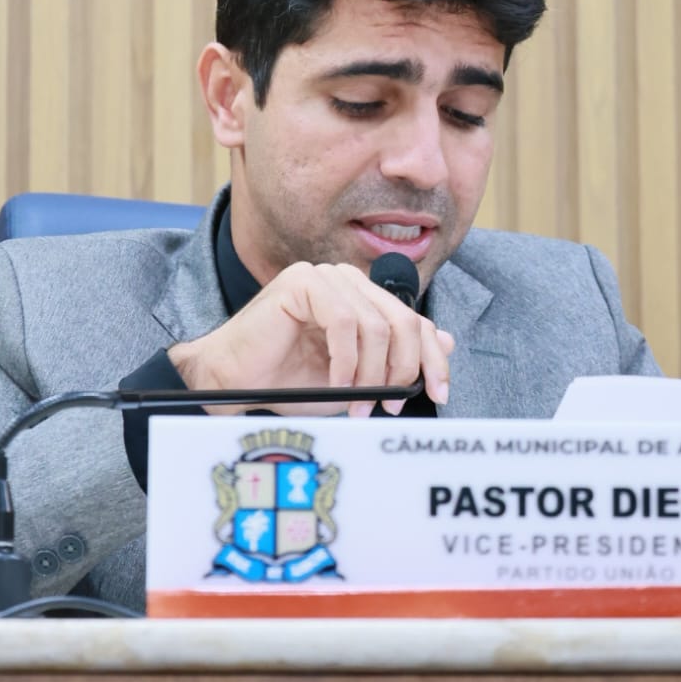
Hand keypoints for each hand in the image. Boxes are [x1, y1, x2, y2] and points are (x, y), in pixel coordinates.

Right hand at [168, 260, 454, 417]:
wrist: (233, 383)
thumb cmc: (289, 381)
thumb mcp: (356, 378)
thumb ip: (396, 358)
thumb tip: (447, 342)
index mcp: (364, 299)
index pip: (415, 321)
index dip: (433, 358)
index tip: (440, 394)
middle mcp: (348, 281)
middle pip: (404, 321)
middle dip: (403, 370)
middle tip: (388, 405)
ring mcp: (325, 277)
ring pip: (376, 326)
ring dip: (371, 373)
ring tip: (357, 403)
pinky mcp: (302, 282)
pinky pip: (344, 322)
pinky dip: (345, 361)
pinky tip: (335, 385)